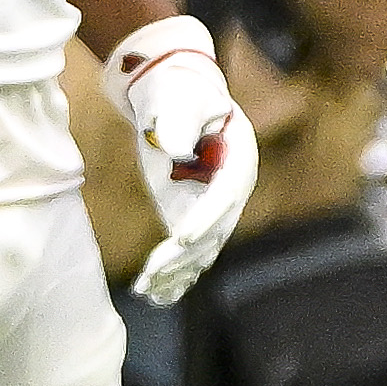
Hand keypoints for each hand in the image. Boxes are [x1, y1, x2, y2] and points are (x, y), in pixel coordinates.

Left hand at [111, 15, 259, 304]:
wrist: (174, 96)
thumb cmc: (179, 91)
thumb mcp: (180, 98)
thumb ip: (180, 121)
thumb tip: (177, 149)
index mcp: (239, 158)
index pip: (224, 195)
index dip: (205, 217)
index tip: (182, 236)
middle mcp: (231, 190)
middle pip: (213, 230)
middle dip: (184, 254)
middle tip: (153, 271)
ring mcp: (211, 207)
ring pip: (200, 250)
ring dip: (175, 272)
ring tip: (147, 289)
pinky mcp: (190, 215)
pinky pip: (187, 252)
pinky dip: (172, 274)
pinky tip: (153, 294)